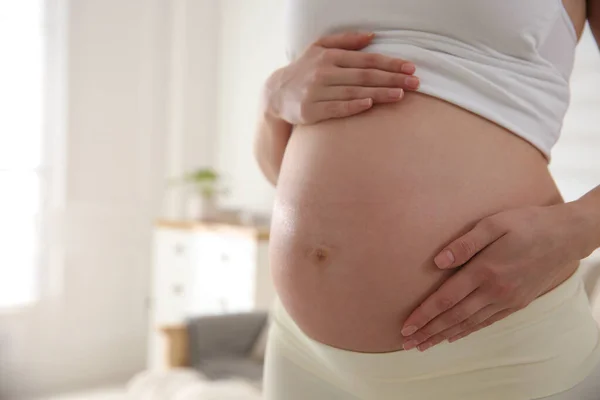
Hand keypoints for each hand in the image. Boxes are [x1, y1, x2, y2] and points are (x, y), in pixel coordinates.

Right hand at [264, 31, 419, 124]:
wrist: (276, 94)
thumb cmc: (304, 70)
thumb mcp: (319, 48)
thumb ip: (345, 41)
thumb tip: (372, 36)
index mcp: (329, 56)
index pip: (366, 60)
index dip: (390, 64)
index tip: (411, 68)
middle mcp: (323, 72)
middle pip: (364, 76)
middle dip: (392, 79)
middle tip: (416, 84)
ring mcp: (316, 92)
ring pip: (353, 92)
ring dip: (379, 94)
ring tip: (401, 95)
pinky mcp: (310, 111)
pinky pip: (335, 108)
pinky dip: (352, 106)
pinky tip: (369, 105)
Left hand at [400, 203, 590, 351]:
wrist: (566, 236)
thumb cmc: (527, 223)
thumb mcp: (494, 224)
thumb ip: (464, 243)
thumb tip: (438, 262)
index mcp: (485, 271)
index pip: (446, 299)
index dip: (424, 315)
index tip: (406, 327)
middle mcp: (495, 291)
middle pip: (454, 317)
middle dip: (428, 332)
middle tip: (407, 343)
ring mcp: (507, 300)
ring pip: (469, 324)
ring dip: (444, 336)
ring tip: (425, 345)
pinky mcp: (517, 303)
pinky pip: (487, 322)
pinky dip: (468, 331)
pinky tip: (454, 336)